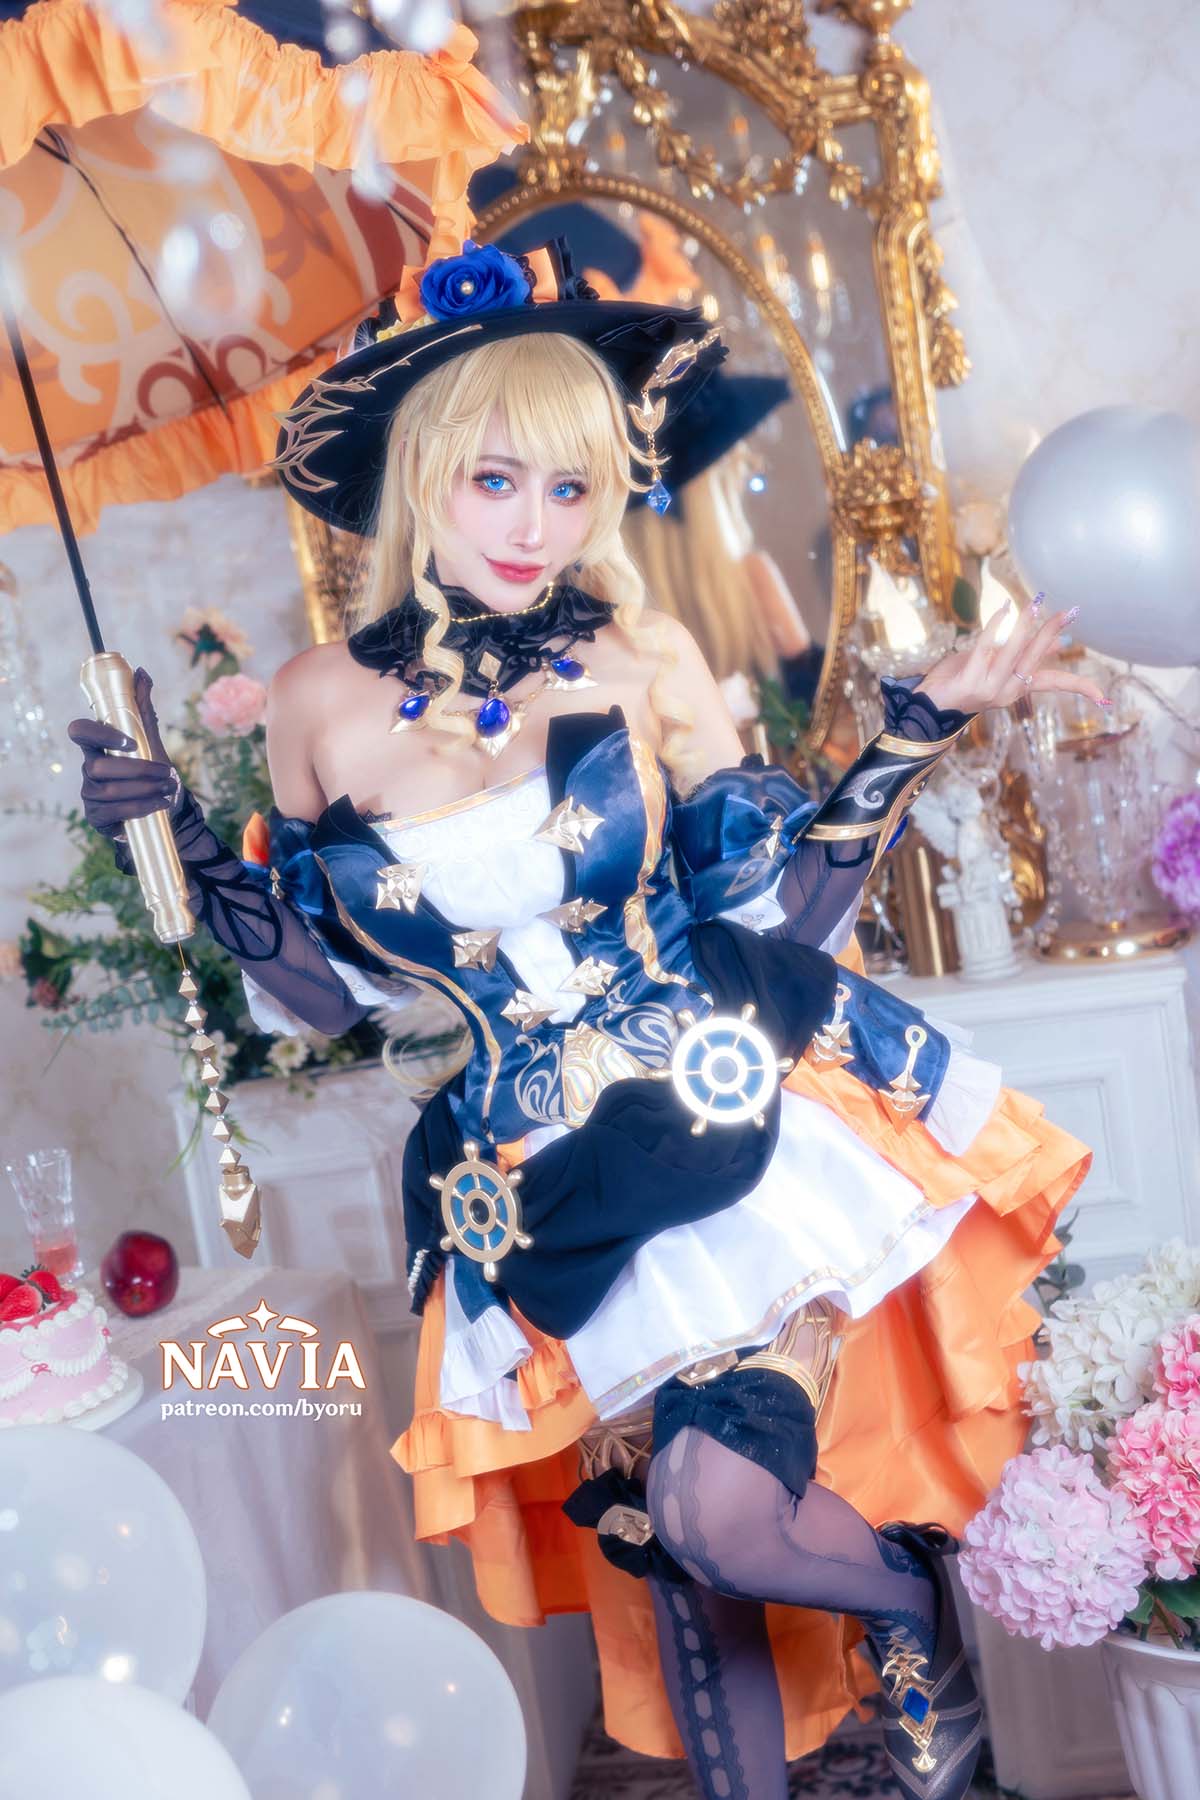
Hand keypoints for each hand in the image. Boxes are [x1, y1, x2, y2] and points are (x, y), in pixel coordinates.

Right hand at [66, 667, 179, 837]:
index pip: (79, 732)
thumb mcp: (150, 739)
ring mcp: (90, 794)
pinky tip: (160, 804)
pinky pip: (114, 812)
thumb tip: (142, 672)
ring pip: (108, 790)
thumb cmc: (150, 770)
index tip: (131, 742)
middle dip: (137, 770)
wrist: (161, 806)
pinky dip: (142, 807)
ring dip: (144, 789)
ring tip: (168, 788)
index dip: (100, 735)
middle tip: (167, 771)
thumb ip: (143, 708)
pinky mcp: (97, 817)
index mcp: (97, 746)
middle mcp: (88, 769)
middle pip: (97, 767)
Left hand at [914, 601, 1108, 716]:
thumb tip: (1060, 643)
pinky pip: (986, 647)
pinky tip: (1004, 609)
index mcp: (1017, 688)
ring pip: (1014, 652)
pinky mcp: (970, 681)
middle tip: (1069, 611)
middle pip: (1036, 659)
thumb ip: (1025, 655)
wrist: (929, 704)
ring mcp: (989, 689)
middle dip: (1052, 633)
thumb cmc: (964, 679)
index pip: (1055, 684)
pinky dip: (995, 626)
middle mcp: (1007, 692)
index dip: (1079, 687)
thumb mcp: (999, 666)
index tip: (1103, 695)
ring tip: (1036, 604)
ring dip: (1026, 626)